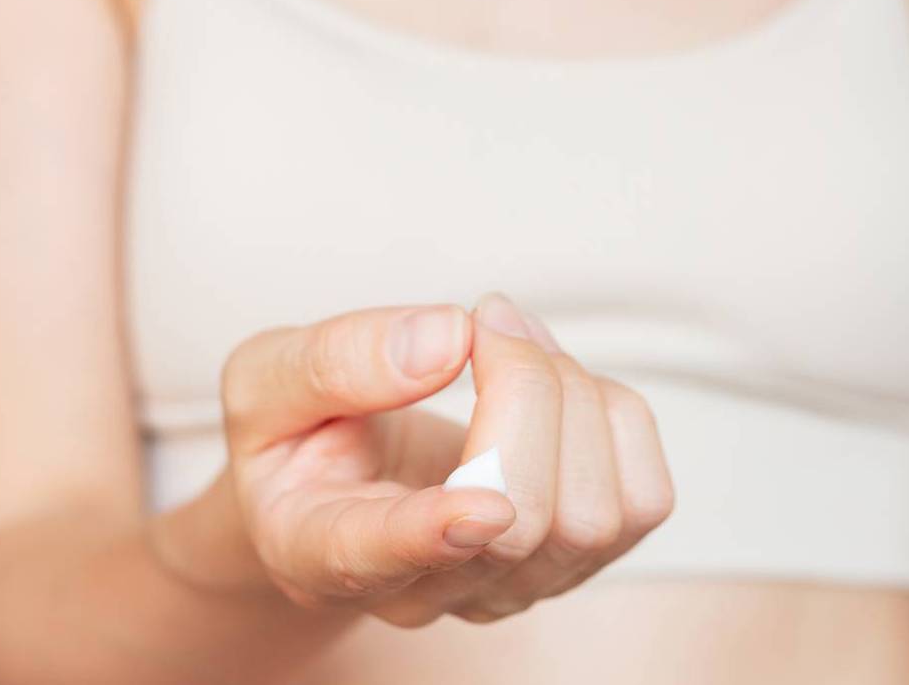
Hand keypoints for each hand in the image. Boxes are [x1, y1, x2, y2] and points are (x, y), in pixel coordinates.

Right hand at [220, 292, 673, 626]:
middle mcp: (425, 591)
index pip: (380, 557)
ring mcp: (508, 588)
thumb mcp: (267, 380)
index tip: (481, 504)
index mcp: (320, 549)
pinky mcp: (573, 562)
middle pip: (524, 518)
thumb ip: (333, 362)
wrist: (341, 484)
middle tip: (485, 316)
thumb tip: (445, 340)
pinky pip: (641, 499)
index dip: (434, 534)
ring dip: (572, 390)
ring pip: (595, 514)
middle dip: (526, 387)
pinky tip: (554, 383)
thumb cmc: (299, 435)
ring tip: (511, 338)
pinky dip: (612, 413)